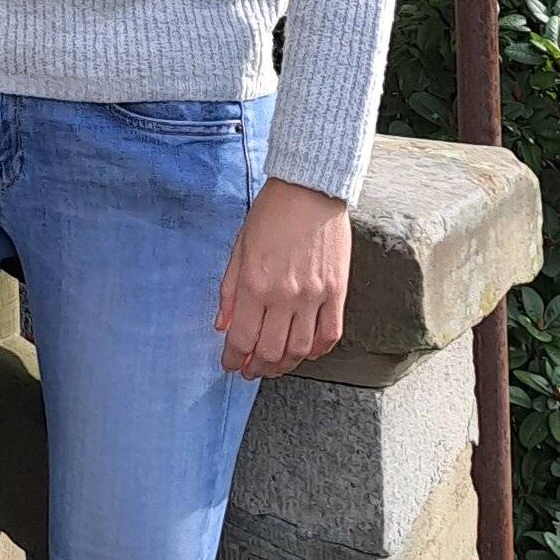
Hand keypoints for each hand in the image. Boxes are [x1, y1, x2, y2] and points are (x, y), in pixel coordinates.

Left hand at [215, 176, 351, 378]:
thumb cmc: (271, 214)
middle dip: (257, 367)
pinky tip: (306, 351)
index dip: (233, 357)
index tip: (230, 363)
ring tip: (274, 365)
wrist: (310, 190)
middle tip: (250, 370)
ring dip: (285, 364)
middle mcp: (285, 295)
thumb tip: (222, 324)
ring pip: (301, 349)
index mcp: (256, 284)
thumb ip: (229, 290)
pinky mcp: (337, 292)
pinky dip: (317, 351)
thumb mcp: (239, 248)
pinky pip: (329, 334)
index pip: (242, 337)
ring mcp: (315, 296)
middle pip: (270, 351)